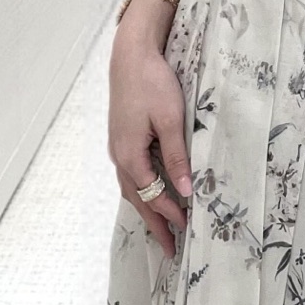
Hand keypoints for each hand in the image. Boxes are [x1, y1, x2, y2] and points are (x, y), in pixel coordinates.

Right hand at [108, 37, 192, 258]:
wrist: (130, 56)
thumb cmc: (152, 84)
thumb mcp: (170, 119)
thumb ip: (177, 155)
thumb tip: (185, 189)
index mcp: (130, 156)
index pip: (152, 194)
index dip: (169, 212)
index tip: (186, 228)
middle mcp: (120, 157)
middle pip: (137, 199)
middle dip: (154, 224)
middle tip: (169, 249)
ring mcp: (118, 148)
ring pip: (133, 188)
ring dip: (147, 208)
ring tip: (162, 228)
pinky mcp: (121, 138)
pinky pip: (132, 174)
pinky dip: (143, 190)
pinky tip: (152, 192)